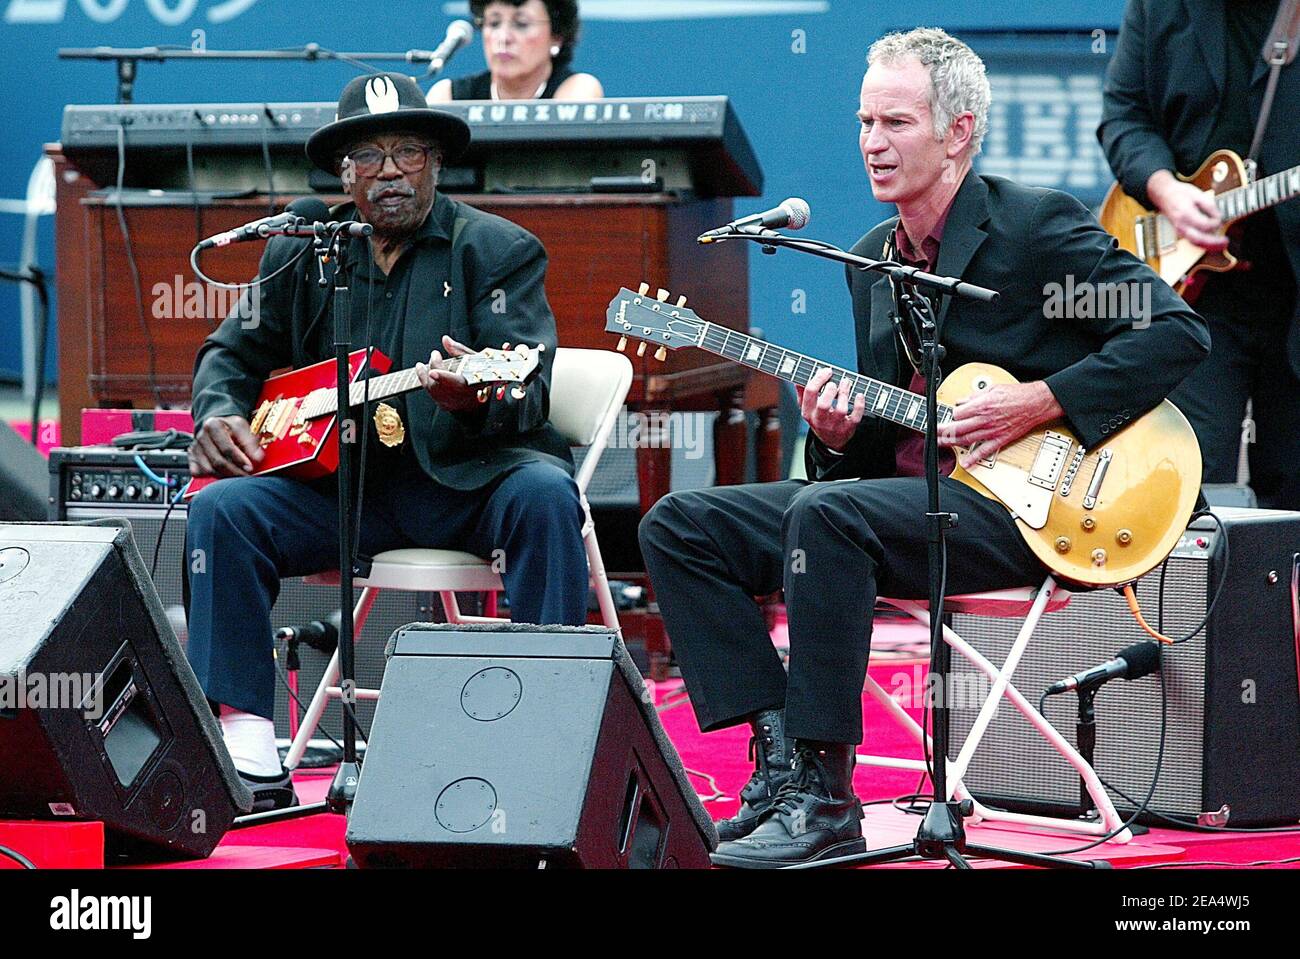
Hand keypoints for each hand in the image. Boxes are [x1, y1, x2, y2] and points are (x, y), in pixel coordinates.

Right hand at [189, 415, 263, 477]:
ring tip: (237, 476)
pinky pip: (199, 472)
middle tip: (246, 476)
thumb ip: (250, 443)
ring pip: (208, 469)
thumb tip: (257, 458)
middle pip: (217, 461)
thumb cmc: (231, 427)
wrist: (217, 424)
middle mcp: (201, 436)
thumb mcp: (243, 428)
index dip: (239, 460)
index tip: (250, 468)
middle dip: (234, 471)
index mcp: (213, 425)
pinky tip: (223, 474)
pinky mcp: (192, 457)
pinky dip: (211, 476)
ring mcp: (195, 448)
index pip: (227, 447)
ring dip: (225, 476)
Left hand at [415, 334, 480, 411]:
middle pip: (442, 382)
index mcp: (471, 384)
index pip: (455, 381)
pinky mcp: (444, 405)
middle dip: (435, 366)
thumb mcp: (475, 361)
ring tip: (420, 364)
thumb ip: (458, 350)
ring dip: (424, 375)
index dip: (443, 377)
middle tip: (435, 354)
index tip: (432, 372)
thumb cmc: (478, 376)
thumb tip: (445, 339)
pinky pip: (431, 393)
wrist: (479, 399)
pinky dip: (424, 381)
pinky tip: (422, 371)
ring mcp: (451, 402)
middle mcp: (460, 396)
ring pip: (434, 389)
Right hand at [797, 367, 864, 451]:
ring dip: (845, 393)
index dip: (819, 379)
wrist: (831, 441)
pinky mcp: (848, 428)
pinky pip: (855, 417)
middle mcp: (820, 420)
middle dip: (830, 390)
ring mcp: (835, 426)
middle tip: (834, 382)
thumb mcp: (808, 408)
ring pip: (841, 410)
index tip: (827, 371)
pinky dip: (859, 405)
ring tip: (846, 382)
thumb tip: (798, 378)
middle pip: (823, 405)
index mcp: (808, 412)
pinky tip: (859, 395)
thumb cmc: (819, 418)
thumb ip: (803, 393)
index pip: (810, 393)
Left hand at [942, 381, 1062, 468]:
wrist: (1036, 403)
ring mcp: (992, 431)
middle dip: (943, 431)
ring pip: (966, 440)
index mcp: (982, 405)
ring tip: (941, 444)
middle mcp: (985, 419)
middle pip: (958, 428)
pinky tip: (966, 463)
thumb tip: (962, 401)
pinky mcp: (1000, 439)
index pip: (958, 413)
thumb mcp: (993, 388)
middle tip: (934, 433)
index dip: (951, 414)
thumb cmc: (1017, 395)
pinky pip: (985, 451)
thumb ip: (975, 396)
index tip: (948, 415)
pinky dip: (974, 458)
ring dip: (951, 443)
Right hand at [1146, 170, 1227, 251]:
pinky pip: (1193, 241)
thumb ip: (1210, 206)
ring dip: (1209, 246)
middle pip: (1198, 239)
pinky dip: (1203, 244)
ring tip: (1221, 245)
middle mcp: (1181, 225)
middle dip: (1213, 242)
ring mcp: (1179, 230)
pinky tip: (1212, 243)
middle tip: (1225, 242)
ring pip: (1195, 243)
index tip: (1220, 218)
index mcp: (1185, 214)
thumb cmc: (1179, 193)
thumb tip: (1218, 217)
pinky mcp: (1181, 232)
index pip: (1204, 225)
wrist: (1164, 195)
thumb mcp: (1198, 194)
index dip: (1215, 223)